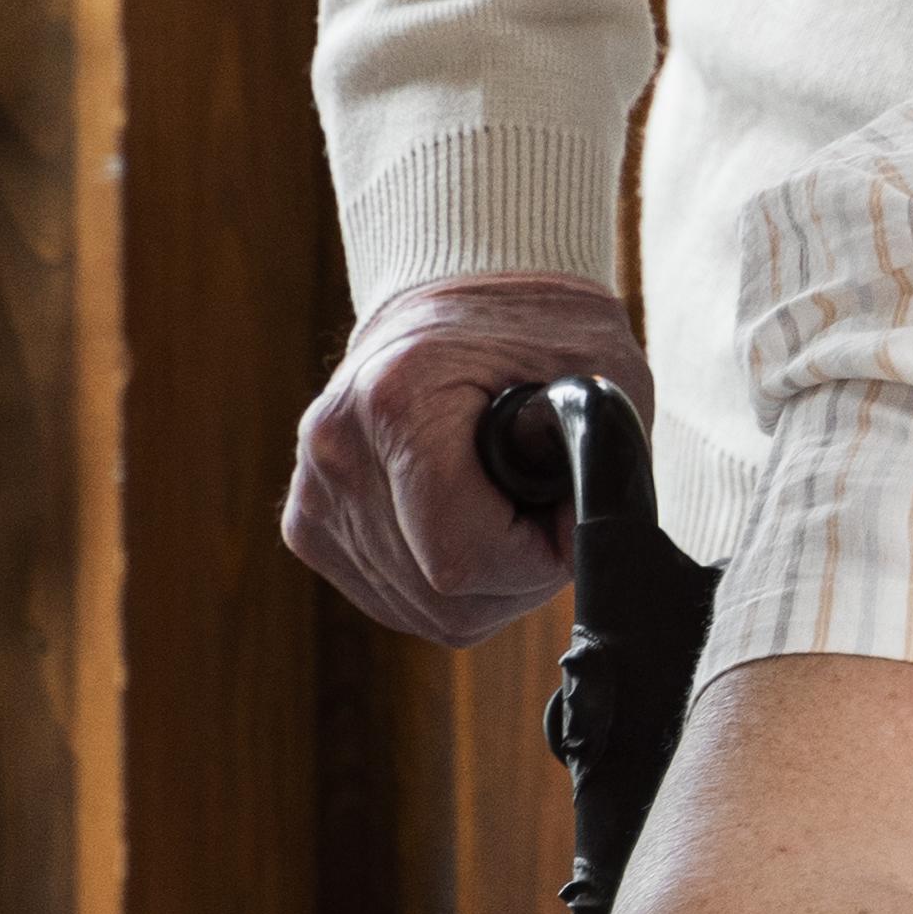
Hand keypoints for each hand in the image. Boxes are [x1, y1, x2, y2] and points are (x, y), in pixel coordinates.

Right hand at [286, 272, 659, 642]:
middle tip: (542, 510)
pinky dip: (446, 583)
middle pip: (442, 594)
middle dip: (516, 574)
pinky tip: (468, 525)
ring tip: (506, 509)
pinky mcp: (307, 522)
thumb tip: (592, 542)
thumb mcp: (602, 378)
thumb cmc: (540, 334)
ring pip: (421, 608)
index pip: (463, 556)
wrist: (462, 305)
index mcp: (397, 400)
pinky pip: (396, 599)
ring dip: (485, 583)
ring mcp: (314, 489)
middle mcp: (337, 448)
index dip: (538, 554)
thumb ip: (605, 463)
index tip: (565, 509)